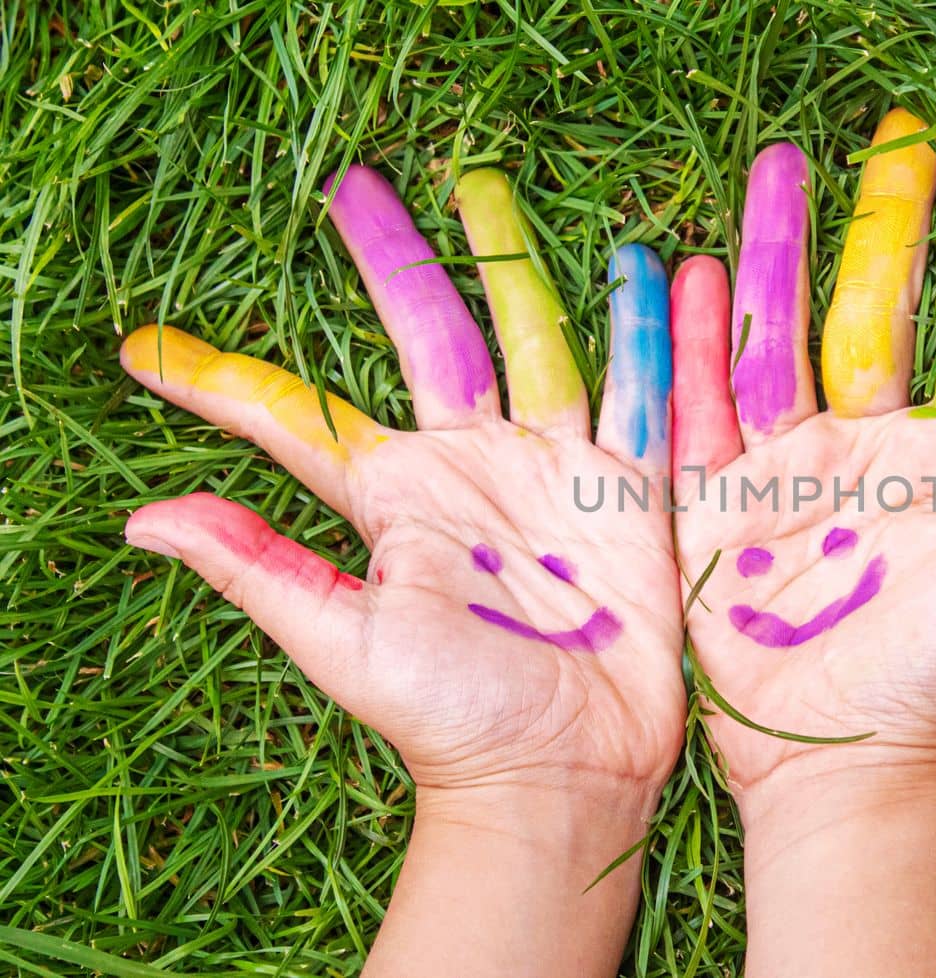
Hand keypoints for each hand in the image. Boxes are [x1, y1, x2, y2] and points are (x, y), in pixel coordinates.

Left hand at [121, 166, 681, 976]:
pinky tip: (657, 269)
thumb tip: (142, 519)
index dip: (225, 380)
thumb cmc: (449, 714)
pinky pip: (646, 395)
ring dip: (526, 269)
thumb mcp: (348, 641)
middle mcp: (473, 464)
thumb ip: (263, 566)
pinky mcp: (631, 491)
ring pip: (540, 340)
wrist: (565, 768)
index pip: (300, 417)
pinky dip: (656, 335)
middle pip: (436, 336)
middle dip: (401, 262)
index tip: (145, 347)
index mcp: (398, 496)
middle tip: (359, 184)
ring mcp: (556, 468)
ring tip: (495, 188)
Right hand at [670, 110, 935, 977]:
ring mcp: (786, 473)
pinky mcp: (717, 505)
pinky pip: (698, 409)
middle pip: (865, 317)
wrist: (836, 761)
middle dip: (870, 231)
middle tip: (884, 142)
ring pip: (776, 343)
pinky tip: (683, 272)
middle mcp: (864, 450)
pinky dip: (690, 345)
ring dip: (773, 261)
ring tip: (773, 175)